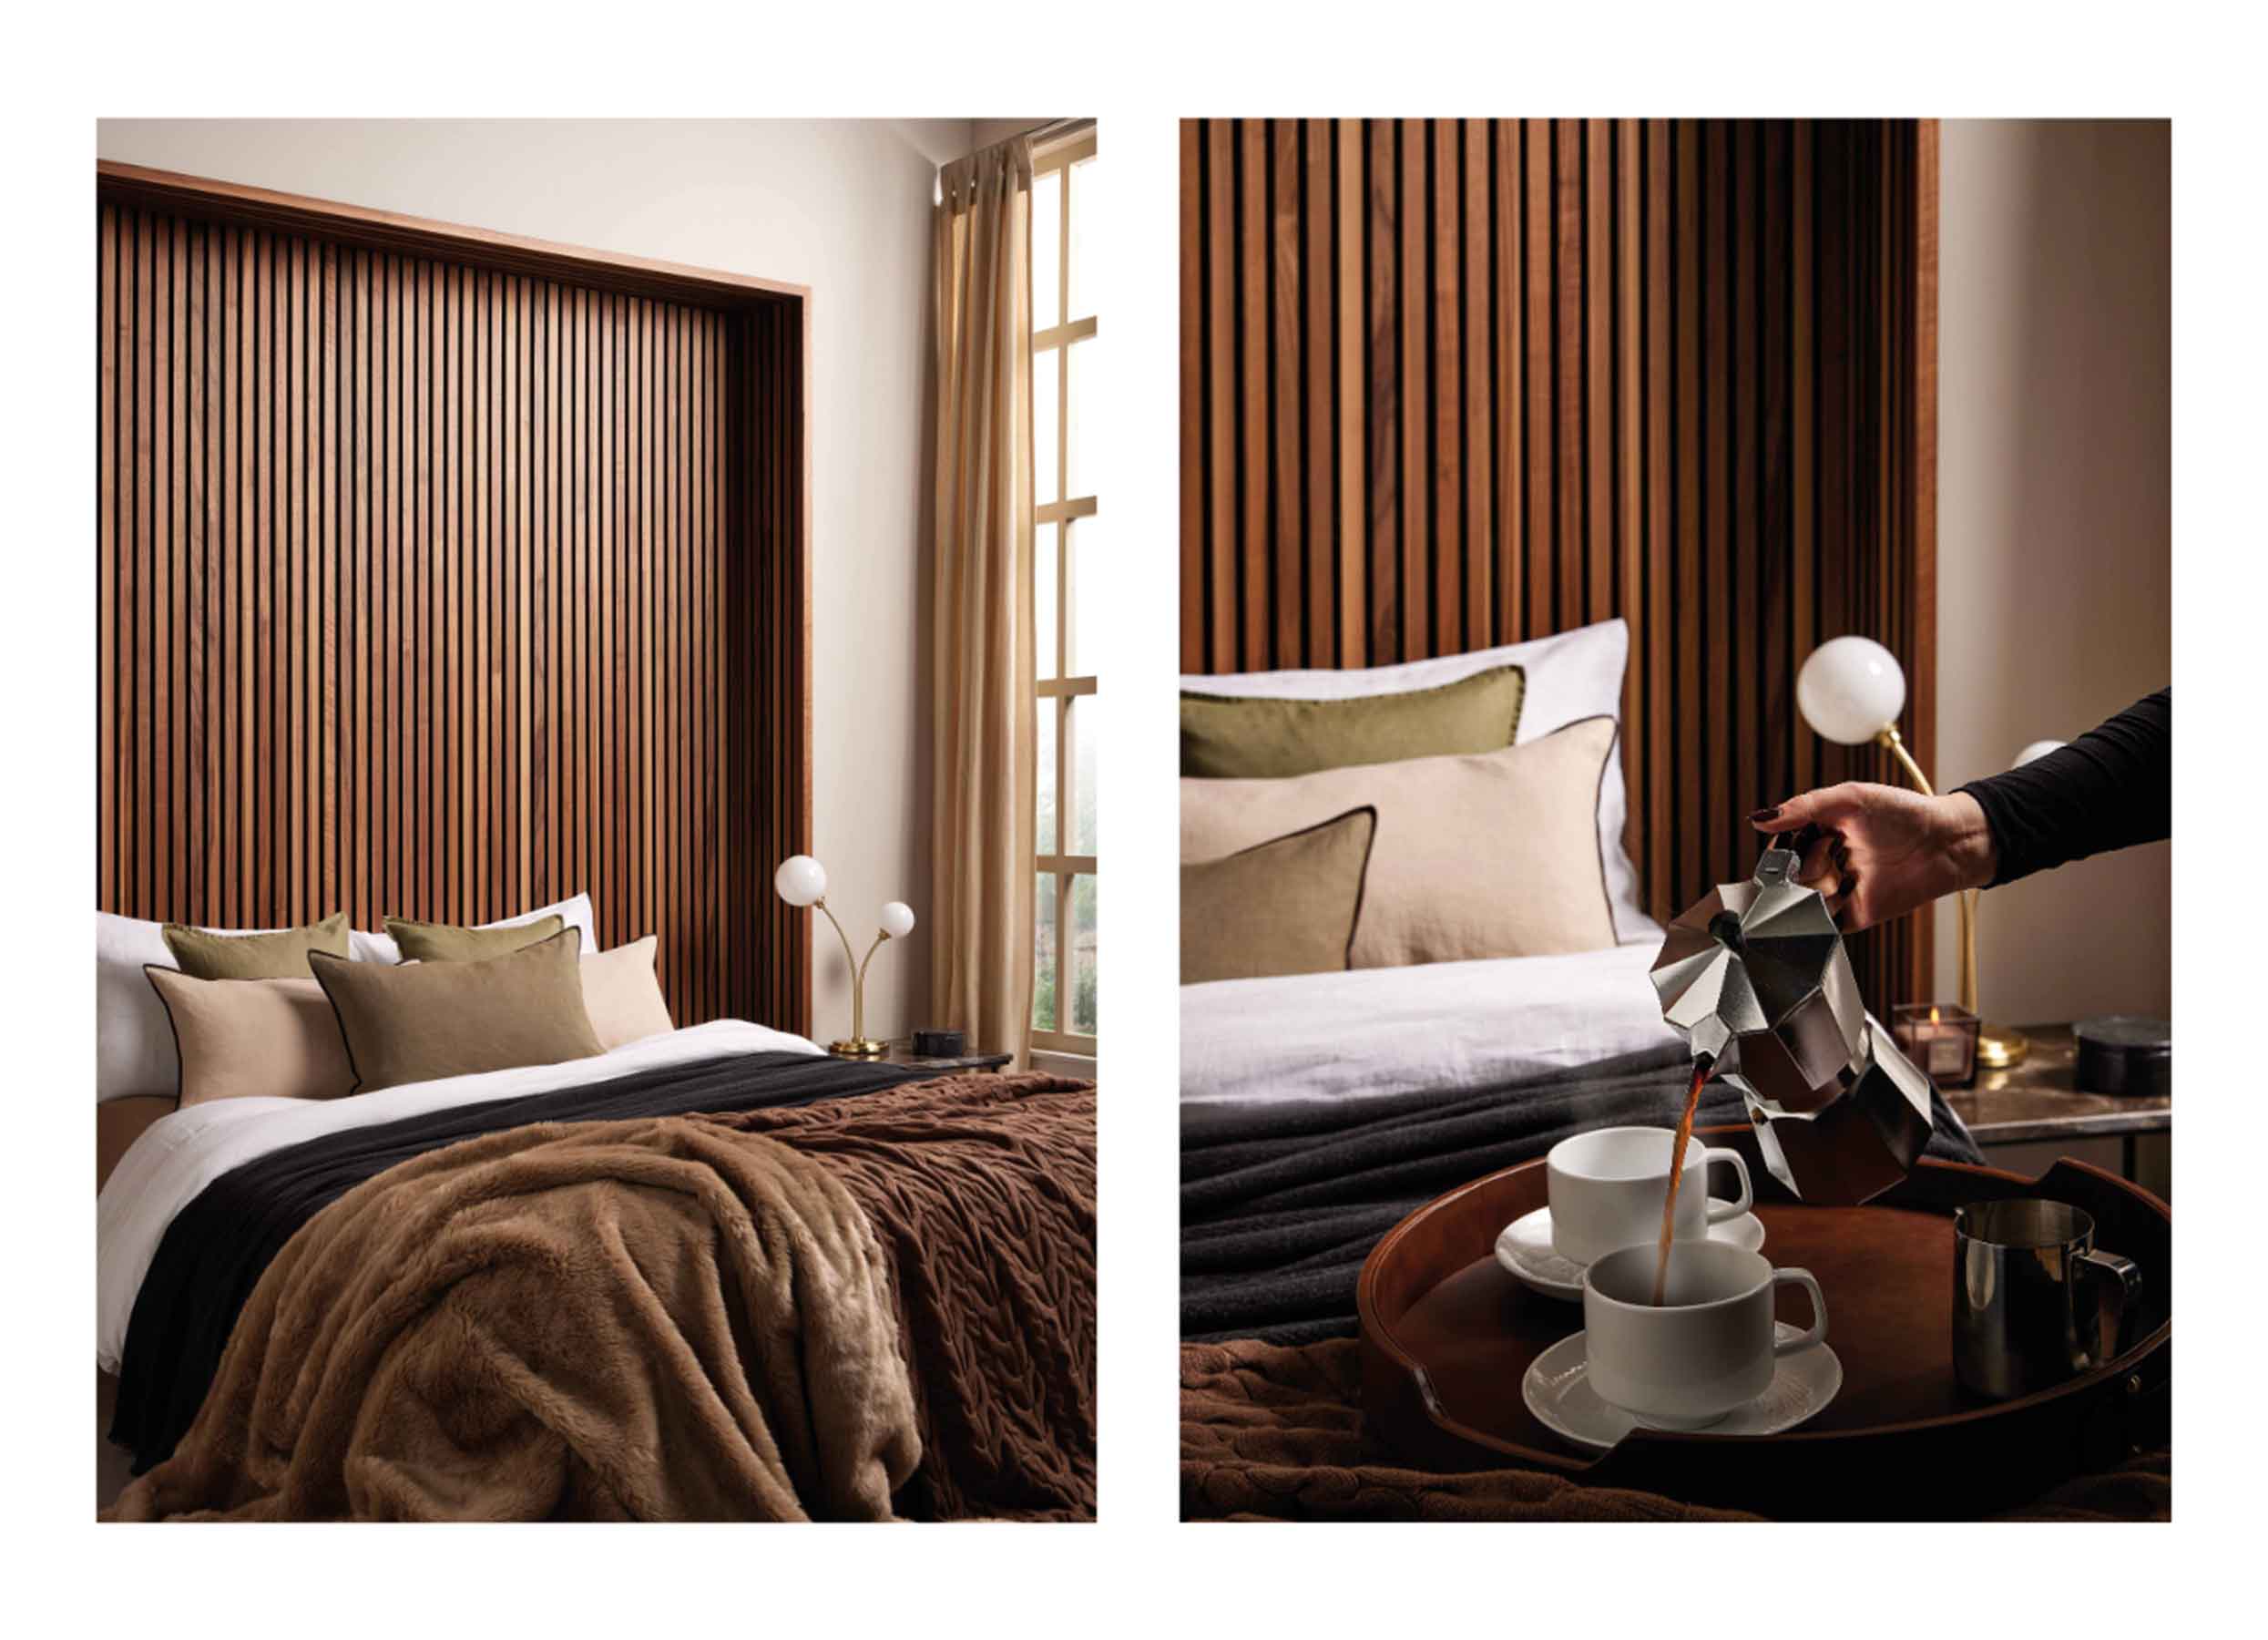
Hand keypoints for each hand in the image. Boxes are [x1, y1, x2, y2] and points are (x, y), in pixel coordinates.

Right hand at [1748, 784, 1997, 931]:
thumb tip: (1760, 819)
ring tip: (1838, 874)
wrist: (1949, 842)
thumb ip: (1804, 807)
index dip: (1782, 848)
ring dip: (1810, 892)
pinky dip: (1820, 917)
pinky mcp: (1856, 914)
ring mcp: (1841, 890)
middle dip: (1799, 869)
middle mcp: (1828, 863)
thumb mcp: (1850, 798)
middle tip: (1824, 855)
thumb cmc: (1906, 813)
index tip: (1787, 845)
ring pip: (1803, 902)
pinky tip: (1840, 895)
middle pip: (1790, 877)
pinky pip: (1825, 924)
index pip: (1783, 847)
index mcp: (1821, 833)